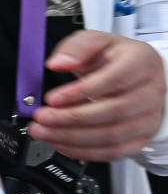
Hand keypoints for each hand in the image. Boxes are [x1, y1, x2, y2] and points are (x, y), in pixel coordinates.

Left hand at [33, 32, 166, 162]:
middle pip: (113, 112)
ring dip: (72, 138)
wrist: (137, 75)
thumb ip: (76, 48)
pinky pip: (113, 151)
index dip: (81, 92)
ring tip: (44, 132)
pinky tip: (61, 143)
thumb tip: (58, 63)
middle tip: (42, 117)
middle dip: (71, 118)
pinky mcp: (141, 137)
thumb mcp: (96, 41)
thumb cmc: (116, 59)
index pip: (114, 80)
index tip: (53, 98)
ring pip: (112, 135)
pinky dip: (84, 151)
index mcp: (142, 63)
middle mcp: (150, 92)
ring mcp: (148, 117)